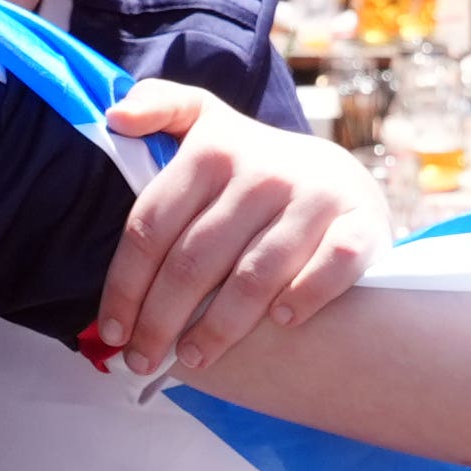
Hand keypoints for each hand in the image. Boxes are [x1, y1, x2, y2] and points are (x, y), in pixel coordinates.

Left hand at [93, 86, 384, 376]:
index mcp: (213, 148)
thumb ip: (162, 109)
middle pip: (194, 262)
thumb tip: (114, 116)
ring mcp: (313, 197)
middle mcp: (262, 171)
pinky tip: (281, 323)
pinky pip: (328, 270)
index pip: (151, 227)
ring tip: (193, 359)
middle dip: (160, 321)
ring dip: (218, 328)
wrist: (342, 181)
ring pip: (253, 277)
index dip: (125, 285)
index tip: (111, 331)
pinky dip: (303, 298)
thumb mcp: (207, 123)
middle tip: (144, 361)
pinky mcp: (359, 224)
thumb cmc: (253, 169)